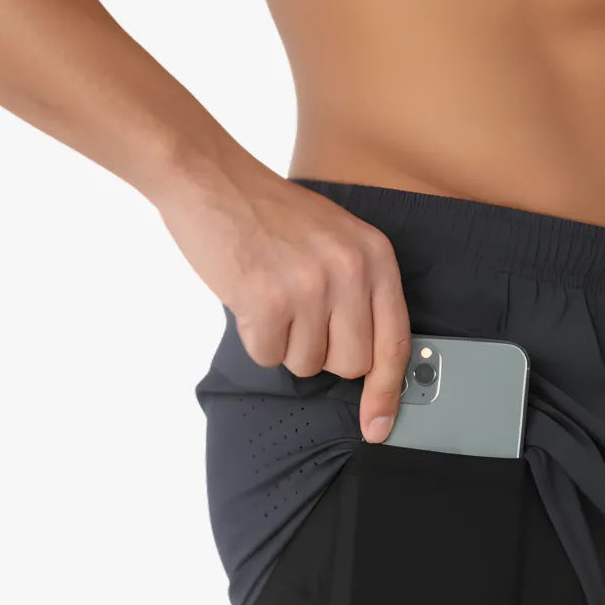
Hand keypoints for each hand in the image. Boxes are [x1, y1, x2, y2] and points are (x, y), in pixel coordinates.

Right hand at [155, 157, 409, 442]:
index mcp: (376, 256)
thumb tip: (369, 366)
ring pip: (307, 364)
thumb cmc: (271, 216)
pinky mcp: (267, 300)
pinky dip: (255, 337)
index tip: (378, 426)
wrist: (211, 178)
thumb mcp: (337, 241)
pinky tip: (250, 298)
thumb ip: (361, 294)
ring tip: (272, 295)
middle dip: (323, 354)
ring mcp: (310, 286)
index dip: (387, 392)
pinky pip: (269, 356)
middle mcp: (351, 271)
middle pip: (351, 364)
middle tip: (299, 315)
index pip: (394, 342)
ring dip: (285, 343)